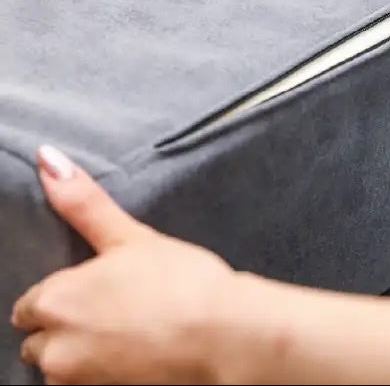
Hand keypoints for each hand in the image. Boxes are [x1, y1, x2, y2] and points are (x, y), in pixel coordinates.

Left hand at [11, 146, 238, 384]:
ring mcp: (78, 380)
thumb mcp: (130, 236)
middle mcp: (54, 348)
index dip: (67, 295)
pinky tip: (141, 356)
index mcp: (55, 300)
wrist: (225, 334)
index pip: (31, 305)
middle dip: (70, 329)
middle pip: (41, 342)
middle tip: (121, 312)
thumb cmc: (182, 282)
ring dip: (86, 356)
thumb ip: (82, 202)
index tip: (102, 291)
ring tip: (134, 335)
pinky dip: (107, 374)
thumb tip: (47, 158)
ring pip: (65, 369)